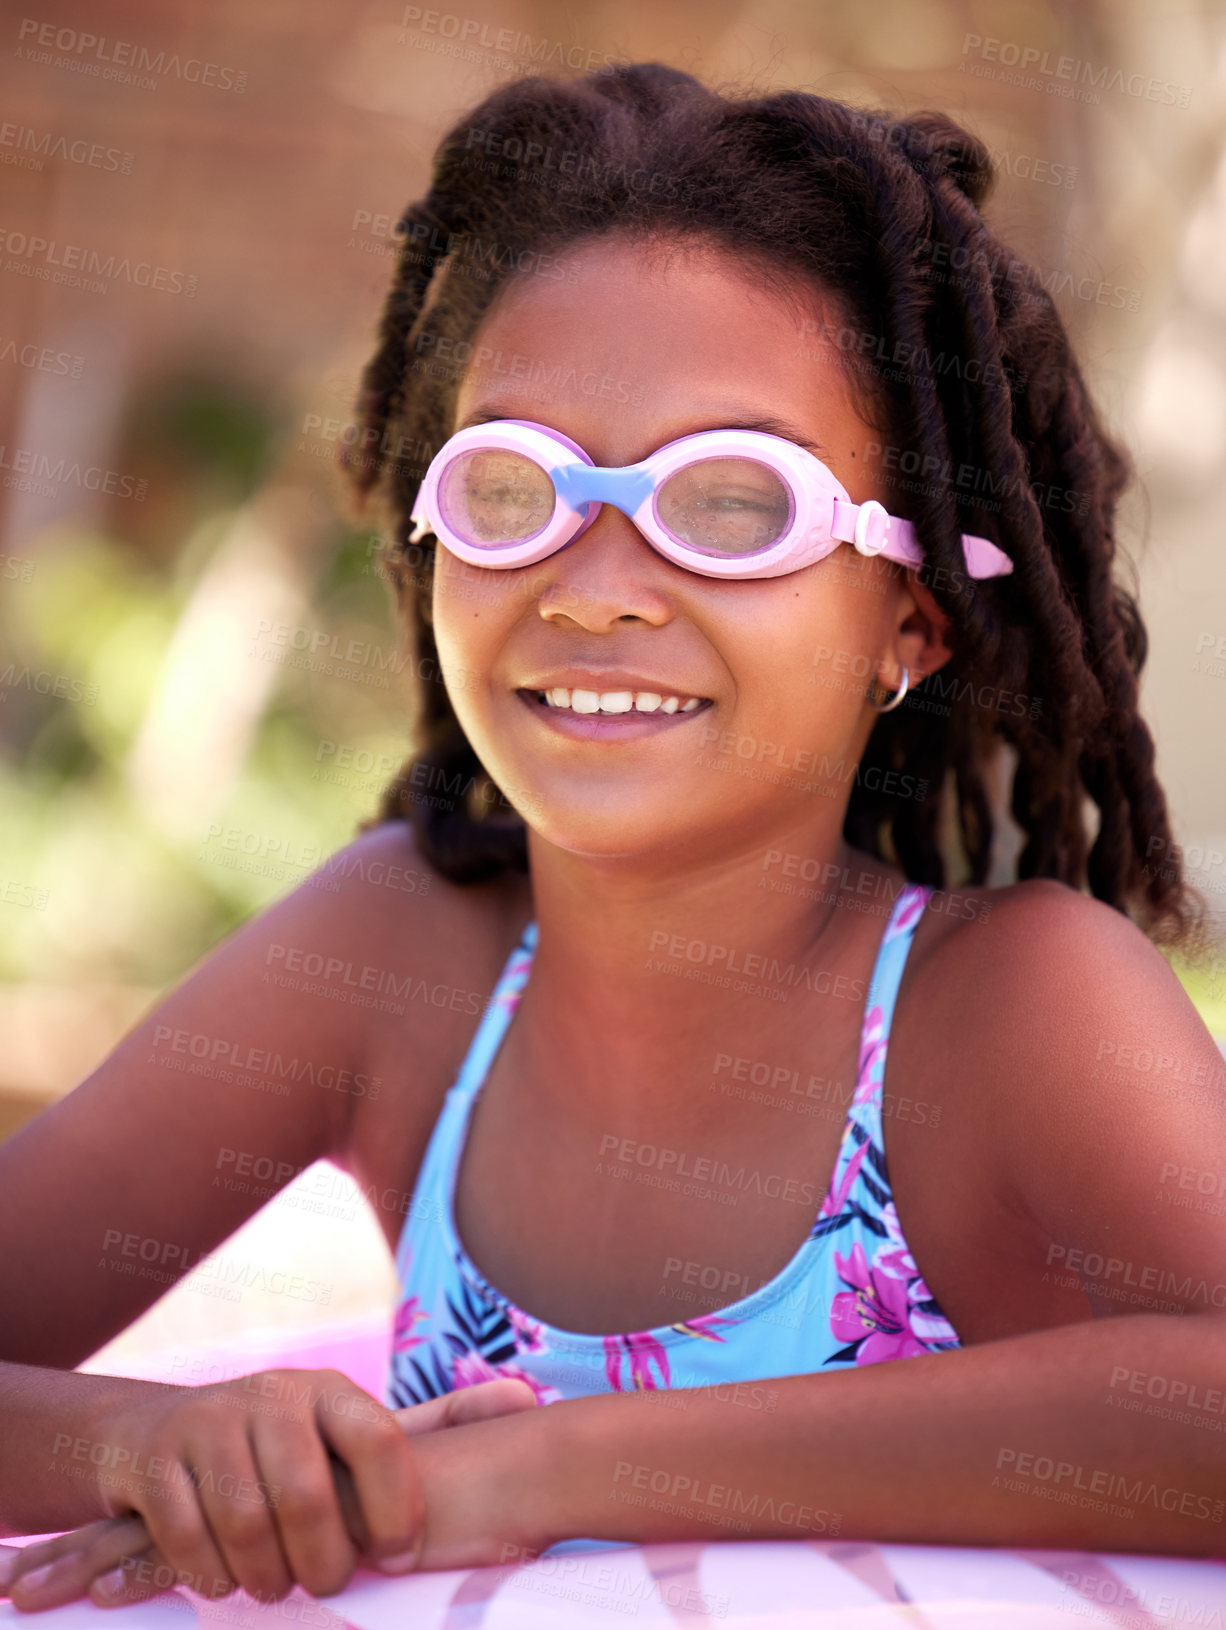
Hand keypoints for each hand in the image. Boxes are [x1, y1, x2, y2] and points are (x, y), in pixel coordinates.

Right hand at [0, 1374, 537, 1612]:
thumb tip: (529, 1396)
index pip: (381, 1439)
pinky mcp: (159, 1458)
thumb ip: (437, 1423)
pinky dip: (211, 1575)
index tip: (404, 1556)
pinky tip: (225, 1579)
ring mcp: (211, 1421)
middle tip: (328, 1586)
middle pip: (307, 1494)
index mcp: (331, 1390)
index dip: (397, 1506)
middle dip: (322, 1559)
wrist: (154, 1434)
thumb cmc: (282, 1447)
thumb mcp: (351, 1428)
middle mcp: (274, 1394)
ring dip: (264, 1575)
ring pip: (247, 1522)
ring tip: (276, 1587)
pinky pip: (191, 1537)